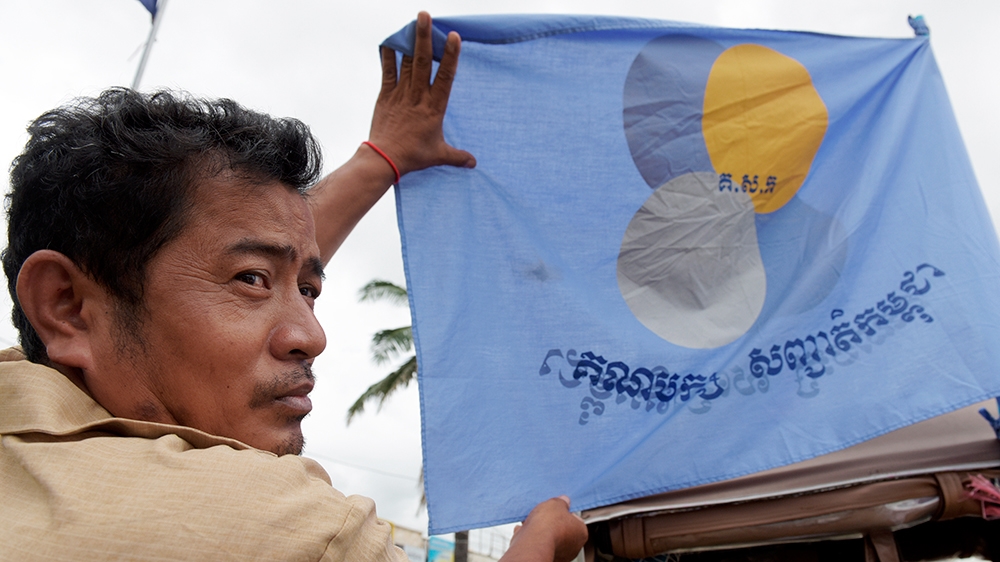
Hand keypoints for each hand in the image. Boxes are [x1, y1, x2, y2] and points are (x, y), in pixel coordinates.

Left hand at [367, 11, 475, 176]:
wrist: (384, 159)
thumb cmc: (413, 156)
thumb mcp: (439, 155)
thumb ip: (457, 156)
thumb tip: (473, 163)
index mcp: (434, 107)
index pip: (445, 76)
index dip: (450, 55)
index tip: (453, 36)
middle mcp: (418, 96)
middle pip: (422, 61)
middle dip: (424, 37)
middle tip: (424, 16)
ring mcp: (401, 94)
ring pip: (407, 62)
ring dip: (409, 41)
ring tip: (412, 22)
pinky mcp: (386, 95)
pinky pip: (388, 71)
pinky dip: (388, 56)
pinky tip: (390, 41)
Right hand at [503, 496, 587, 561]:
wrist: (532, 540)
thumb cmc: (548, 524)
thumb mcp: (557, 503)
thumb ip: (561, 502)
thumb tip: (563, 501)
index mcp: (581, 533)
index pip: (576, 520)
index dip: (565, 512)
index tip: (558, 507)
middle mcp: (572, 547)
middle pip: (562, 529)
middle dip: (553, 522)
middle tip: (545, 514)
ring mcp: (559, 554)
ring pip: (549, 537)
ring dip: (541, 529)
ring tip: (533, 520)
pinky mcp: (544, 555)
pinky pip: (537, 543)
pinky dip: (531, 537)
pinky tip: (525, 529)